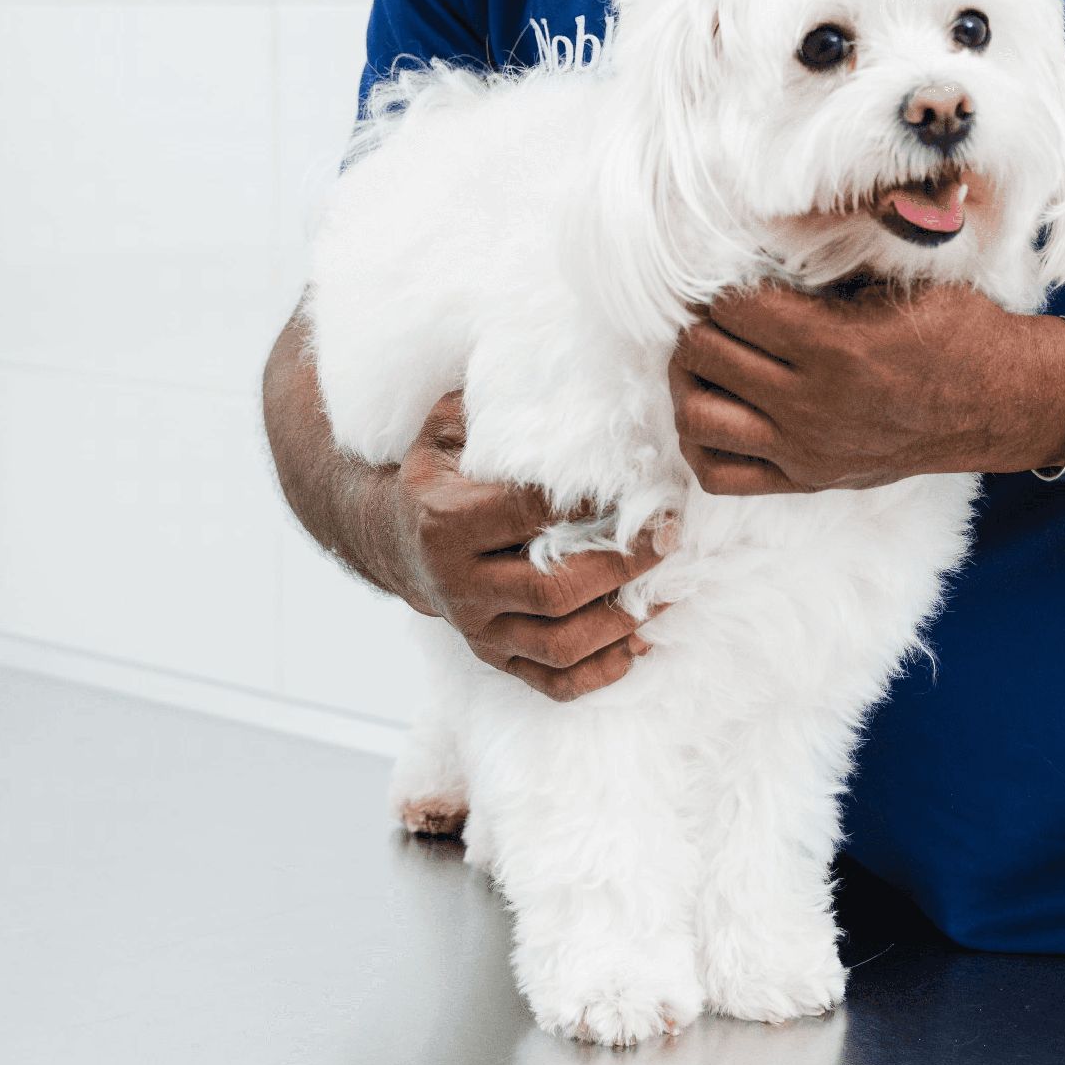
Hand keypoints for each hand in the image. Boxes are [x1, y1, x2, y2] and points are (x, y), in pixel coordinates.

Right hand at [375, 392, 672, 701]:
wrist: (393, 533)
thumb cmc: (440, 469)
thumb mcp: (451, 425)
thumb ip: (499, 410)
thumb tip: (568, 382)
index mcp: (446, 521)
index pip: (533, 515)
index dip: (595, 503)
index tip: (643, 489)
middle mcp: (457, 584)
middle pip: (555, 589)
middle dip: (624, 565)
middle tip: (670, 536)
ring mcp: (476, 628)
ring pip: (559, 644)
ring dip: (623, 622)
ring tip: (667, 591)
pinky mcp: (492, 656)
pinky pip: (553, 682)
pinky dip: (602, 671)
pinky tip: (640, 642)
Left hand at [667, 283, 1064, 494]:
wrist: (1000, 402)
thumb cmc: (957, 331)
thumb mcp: (901, 282)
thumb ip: (833, 266)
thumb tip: (767, 238)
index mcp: (833, 346)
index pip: (733, 306)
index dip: (722, 282)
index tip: (731, 273)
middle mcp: (811, 404)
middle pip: (704, 354)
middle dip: (700, 322)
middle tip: (716, 309)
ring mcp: (805, 448)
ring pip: (696, 417)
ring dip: (689, 379)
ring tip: (706, 357)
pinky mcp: (806, 477)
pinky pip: (719, 474)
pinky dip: (701, 442)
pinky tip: (715, 408)